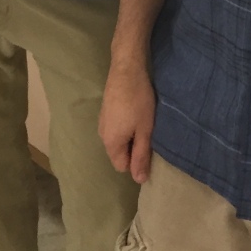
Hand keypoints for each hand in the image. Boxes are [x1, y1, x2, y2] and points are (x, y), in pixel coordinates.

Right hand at [99, 61, 155, 184]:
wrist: (126, 69)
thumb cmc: (138, 101)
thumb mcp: (145, 130)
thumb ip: (141, 156)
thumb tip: (139, 180)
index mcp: (111, 144)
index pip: (123, 167)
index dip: (137, 161)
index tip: (149, 146)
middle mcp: (102, 136)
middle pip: (119, 153)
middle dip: (133, 148)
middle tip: (148, 132)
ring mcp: (102, 122)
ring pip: (117, 139)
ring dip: (130, 135)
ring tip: (143, 121)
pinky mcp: (105, 111)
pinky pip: (115, 128)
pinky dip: (125, 125)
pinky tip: (135, 111)